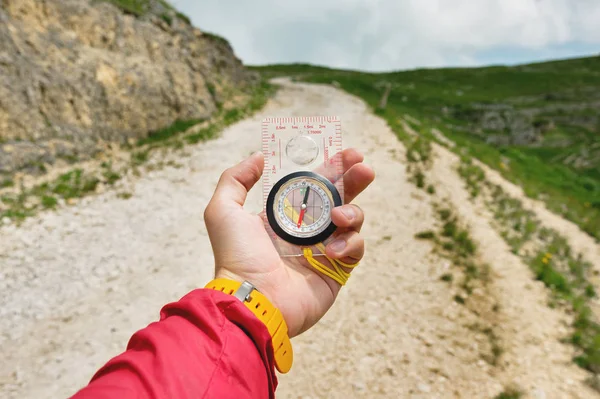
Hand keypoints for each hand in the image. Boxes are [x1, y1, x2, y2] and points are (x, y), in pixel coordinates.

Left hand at [204, 149, 374, 336]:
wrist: (252, 299)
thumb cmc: (236, 256)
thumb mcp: (223, 210)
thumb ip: (236, 179)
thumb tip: (260, 157)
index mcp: (284, 215)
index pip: (313, 185)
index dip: (331, 168)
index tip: (346, 153)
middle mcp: (306, 230)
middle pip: (339, 197)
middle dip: (354, 180)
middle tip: (364, 168)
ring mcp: (323, 250)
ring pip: (352, 221)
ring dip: (352, 212)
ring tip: (338, 216)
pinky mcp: (337, 271)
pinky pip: (356, 249)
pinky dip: (351, 244)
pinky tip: (332, 249)